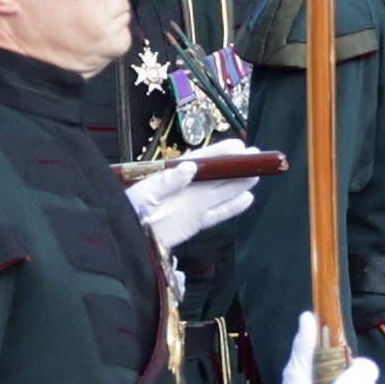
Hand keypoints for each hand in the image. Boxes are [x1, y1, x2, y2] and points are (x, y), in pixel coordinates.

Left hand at [125, 142, 257, 253]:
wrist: (127, 236)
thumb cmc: (129, 209)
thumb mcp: (144, 192)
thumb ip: (167, 182)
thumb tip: (189, 167)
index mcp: (173, 174)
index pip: (201, 161)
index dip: (220, 153)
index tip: (238, 147)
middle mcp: (187, 187)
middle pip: (216, 175)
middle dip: (236, 166)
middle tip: (256, 157)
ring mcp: (193, 204)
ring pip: (222, 192)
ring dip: (239, 184)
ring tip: (256, 174)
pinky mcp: (196, 221)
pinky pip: (219, 213)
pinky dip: (234, 207)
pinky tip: (248, 198)